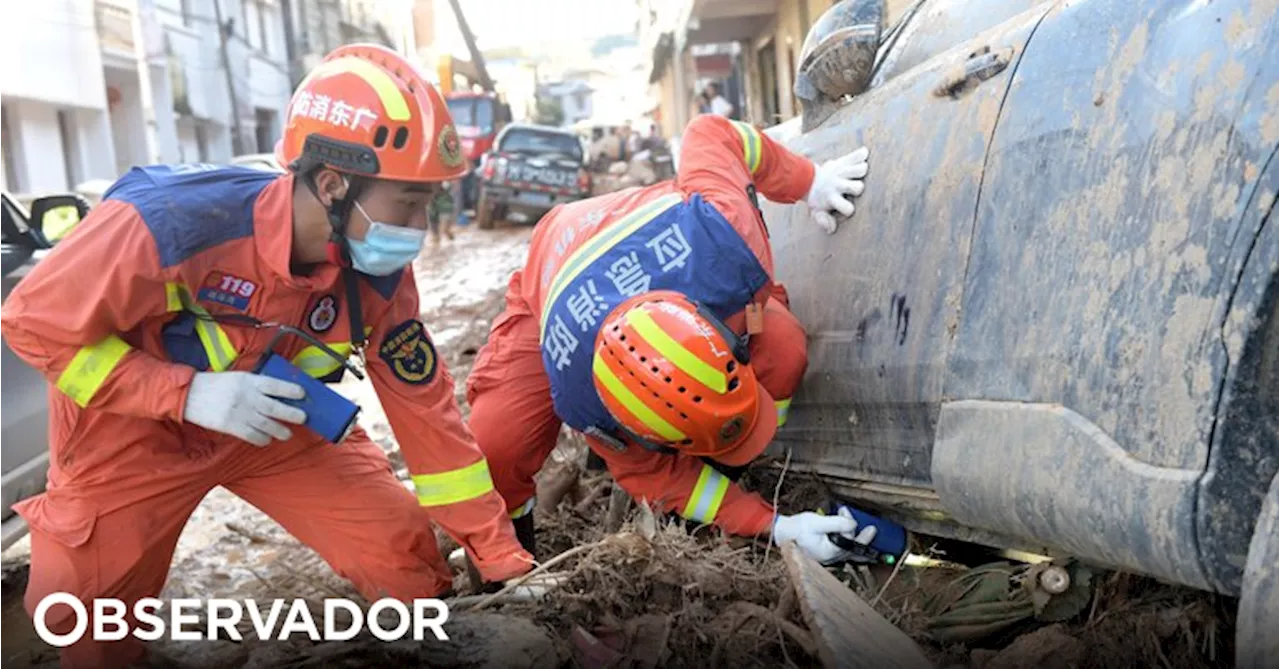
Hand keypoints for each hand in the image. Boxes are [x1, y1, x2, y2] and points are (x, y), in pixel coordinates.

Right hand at [182, 371, 306, 446]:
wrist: (190, 395)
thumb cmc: (217, 385)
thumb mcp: (238, 378)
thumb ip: (256, 385)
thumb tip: (280, 393)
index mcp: (248, 381)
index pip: (274, 385)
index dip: (290, 390)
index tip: (302, 394)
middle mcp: (246, 396)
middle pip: (274, 407)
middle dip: (291, 414)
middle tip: (303, 418)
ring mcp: (238, 412)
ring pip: (266, 424)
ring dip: (280, 430)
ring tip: (287, 434)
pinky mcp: (229, 425)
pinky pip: (251, 435)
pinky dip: (262, 439)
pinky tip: (267, 439)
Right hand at [773, 510, 877, 564]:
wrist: (781, 533)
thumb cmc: (797, 528)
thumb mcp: (817, 522)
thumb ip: (837, 523)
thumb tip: (853, 524)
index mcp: (829, 552)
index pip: (850, 543)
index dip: (858, 533)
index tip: (867, 526)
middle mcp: (831, 557)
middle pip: (853, 549)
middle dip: (859, 535)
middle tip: (868, 526)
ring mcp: (829, 556)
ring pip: (848, 549)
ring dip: (851, 533)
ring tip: (843, 515)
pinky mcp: (826, 552)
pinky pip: (842, 549)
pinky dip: (846, 539)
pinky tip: (846, 529)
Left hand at [805, 146, 868, 233]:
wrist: (807, 179)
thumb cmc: (818, 199)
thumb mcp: (817, 212)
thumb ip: (823, 221)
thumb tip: (831, 228)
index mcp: (832, 198)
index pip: (848, 208)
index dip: (848, 209)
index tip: (846, 208)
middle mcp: (838, 184)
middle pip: (858, 187)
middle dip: (858, 189)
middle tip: (852, 188)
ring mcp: (841, 172)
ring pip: (861, 169)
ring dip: (861, 171)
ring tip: (857, 174)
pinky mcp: (843, 162)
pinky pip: (856, 155)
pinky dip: (861, 154)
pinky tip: (863, 154)